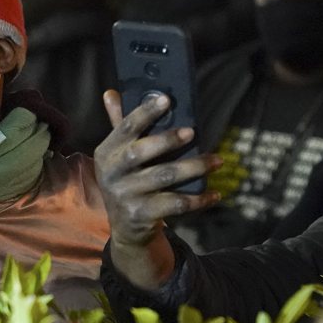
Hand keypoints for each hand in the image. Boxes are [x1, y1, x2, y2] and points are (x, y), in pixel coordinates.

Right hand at [94, 90, 221, 289]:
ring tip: (217, 160)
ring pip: (164, 177)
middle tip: (192, 132)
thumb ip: (120, 125)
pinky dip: (198, 199)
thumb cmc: (128, 182)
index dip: (145, 113)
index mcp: (106, 152)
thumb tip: (111, 93)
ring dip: (194, 167)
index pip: (125, 128)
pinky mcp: (141, 215)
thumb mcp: (119, 156)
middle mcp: (111, 173)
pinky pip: (176, 204)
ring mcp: (125, 195)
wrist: (127, 230)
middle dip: (168, 140)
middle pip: (141, 152)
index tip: (166, 99)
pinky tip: (214, 193)